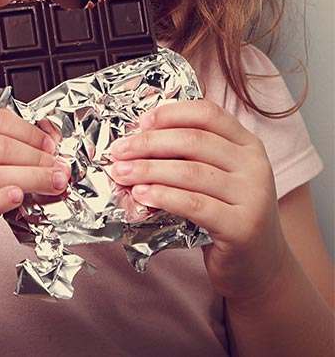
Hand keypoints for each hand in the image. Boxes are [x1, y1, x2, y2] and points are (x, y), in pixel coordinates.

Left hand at [108, 99, 288, 301]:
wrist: (260, 267)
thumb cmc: (227, 213)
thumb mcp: (216, 175)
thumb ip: (190, 154)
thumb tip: (139, 135)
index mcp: (248, 144)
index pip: (208, 113)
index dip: (171, 113)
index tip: (140, 123)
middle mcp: (255, 166)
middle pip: (193, 140)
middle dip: (148, 143)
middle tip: (119, 151)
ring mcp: (253, 197)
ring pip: (190, 172)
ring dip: (148, 170)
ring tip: (122, 173)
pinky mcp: (243, 227)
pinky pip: (194, 204)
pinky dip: (163, 196)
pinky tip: (141, 194)